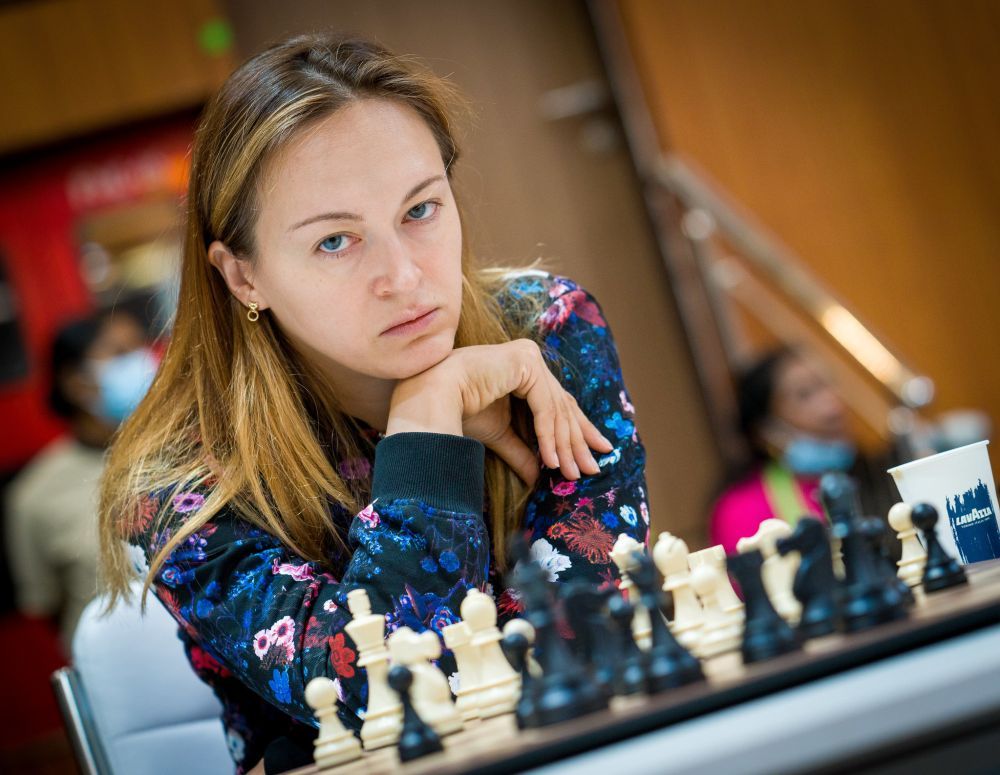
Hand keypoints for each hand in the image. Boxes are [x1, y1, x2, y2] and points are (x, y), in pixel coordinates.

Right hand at [388, 339, 612, 485]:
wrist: (430, 397)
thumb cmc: (457, 410)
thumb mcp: (500, 435)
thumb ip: (523, 451)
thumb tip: (540, 476)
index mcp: (523, 369)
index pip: (557, 402)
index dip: (576, 429)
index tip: (594, 452)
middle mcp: (529, 358)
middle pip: (562, 405)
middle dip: (578, 440)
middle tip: (593, 468)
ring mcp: (528, 357)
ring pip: (556, 408)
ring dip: (564, 445)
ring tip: (572, 473)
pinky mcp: (524, 362)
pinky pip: (544, 405)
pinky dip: (549, 435)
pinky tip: (551, 460)